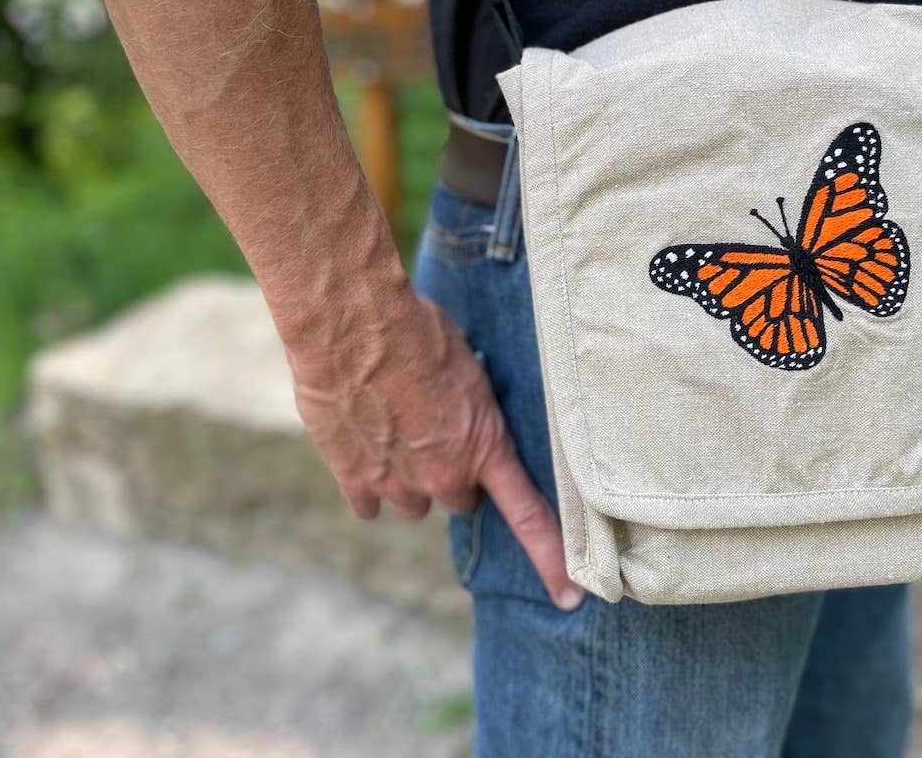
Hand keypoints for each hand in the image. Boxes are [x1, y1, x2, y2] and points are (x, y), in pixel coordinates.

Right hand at [287, 293, 583, 610]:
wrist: (354, 324)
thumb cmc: (419, 331)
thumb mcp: (470, 369)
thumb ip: (473, 413)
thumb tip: (468, 416)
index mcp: (484, 449)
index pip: (529, 518)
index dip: (551, 559)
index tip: (568, 598)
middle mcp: (444, 477)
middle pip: (459, 499)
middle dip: (452, 475)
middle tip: (436, 431)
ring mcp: (396, 483)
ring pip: (412, 502)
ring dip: (408, 478)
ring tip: (395, 428)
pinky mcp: (353, 478)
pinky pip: (368, 504)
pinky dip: (367, 482)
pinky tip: (363, 444)